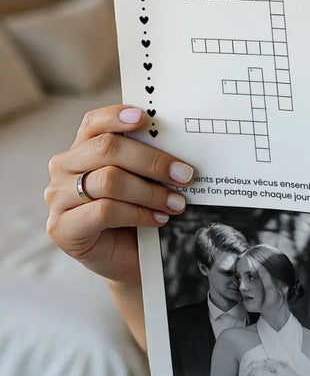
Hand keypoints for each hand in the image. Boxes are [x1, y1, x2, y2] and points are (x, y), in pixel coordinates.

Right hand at [45, 106, 194, 283]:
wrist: (129, 259)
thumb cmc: (137, 213)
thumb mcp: (143, 181)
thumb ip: (148, 161)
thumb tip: (180, 148)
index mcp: (82, 149)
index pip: (94, 123)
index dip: (117, 117)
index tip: (145, 119)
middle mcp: (63, 168)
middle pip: (106, 149)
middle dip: (153, 160)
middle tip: (185, 175)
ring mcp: (58, 198)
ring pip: (109, 180)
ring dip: (151, 192)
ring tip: (176, 203)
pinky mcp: (61, 228)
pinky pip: (105, 210)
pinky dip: (139, 213)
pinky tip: (159, 219)